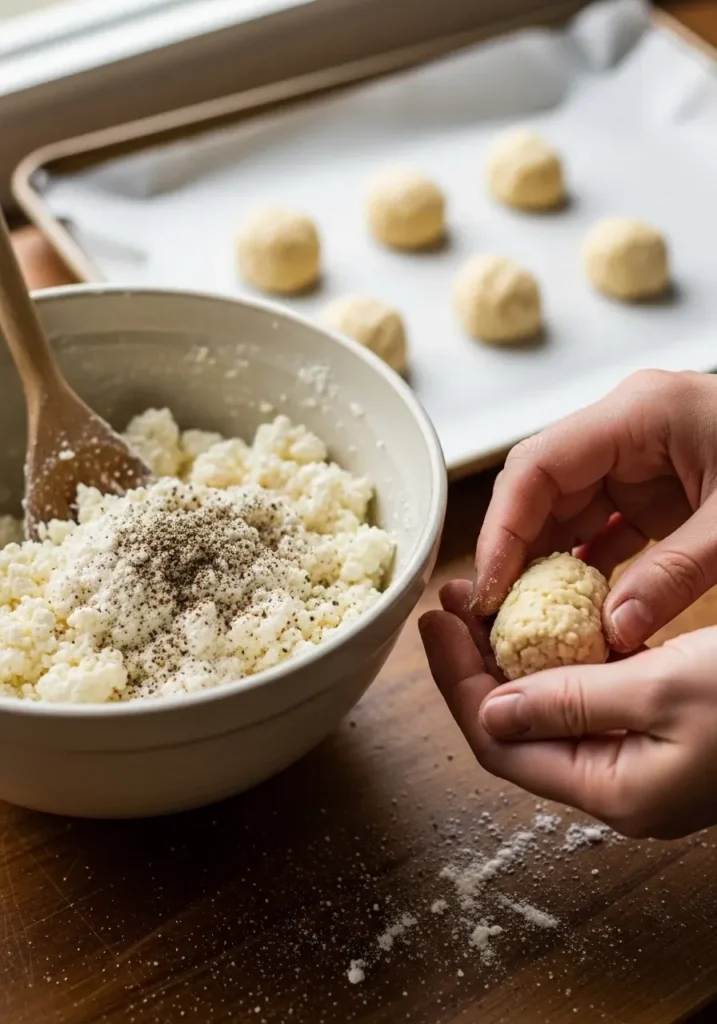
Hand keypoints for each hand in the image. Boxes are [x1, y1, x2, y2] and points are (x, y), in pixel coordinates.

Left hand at [420, 580, 716, 838]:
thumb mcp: (662, 690)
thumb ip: (573, 701)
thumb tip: (490, 710)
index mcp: (611, 790)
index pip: (501, 744)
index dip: (458, 682)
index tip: (435, 624)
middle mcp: (618, 784)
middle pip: (520, 728)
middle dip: (478, 664)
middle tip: (453, 604)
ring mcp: (639, 760)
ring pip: (554, 710)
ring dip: (517, 657)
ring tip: (486, 604)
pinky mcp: (660, 731)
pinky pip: (591, 699)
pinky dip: (563, 659)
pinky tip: (548, 621)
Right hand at [472, 369, 716, 651]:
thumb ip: (674, 575)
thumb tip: (612, 631)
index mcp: (639, 412)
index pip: (537, 465)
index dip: (502, 528)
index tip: (491, 587)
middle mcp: (624, 428)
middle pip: (539, 488)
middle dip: (515, 551)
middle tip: (500, 613)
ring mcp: (634, 455)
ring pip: (562, 508)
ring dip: (545, 563)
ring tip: (530, 619)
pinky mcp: (649, 483)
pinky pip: (598, 522)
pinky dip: (584, 564)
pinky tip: (575, 605)